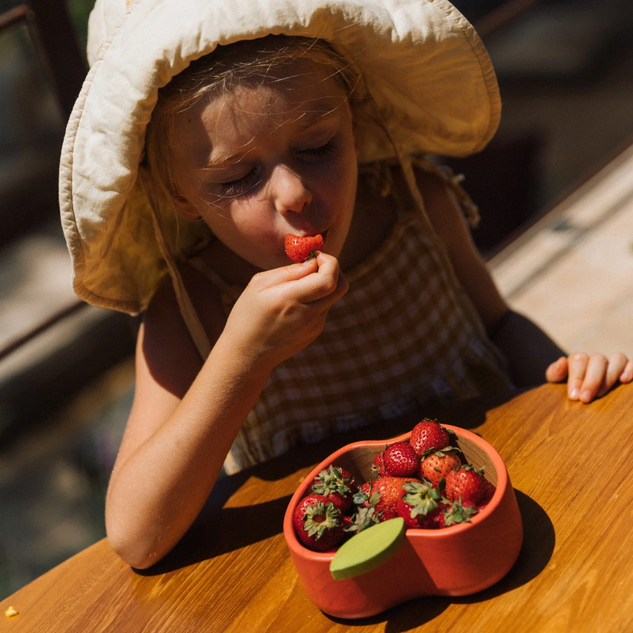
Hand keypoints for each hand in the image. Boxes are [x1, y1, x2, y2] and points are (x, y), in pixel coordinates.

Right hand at [221, 252, 347, 368]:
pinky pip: (324, 308)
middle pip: (341, 286)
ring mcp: (314, 326)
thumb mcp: (258, 285)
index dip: (329, 263)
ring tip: (299, 285)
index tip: (315, 256)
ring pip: (333, 296)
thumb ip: (288, 272)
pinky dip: (317, 298)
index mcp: (290, 299)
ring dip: (323, 284)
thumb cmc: (247, 315)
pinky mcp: (315, 332)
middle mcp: (307, 314)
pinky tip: (296, 302)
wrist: (247, 354)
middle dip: (333, 269)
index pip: (329, 279)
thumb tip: (313, 262)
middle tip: (316, 264)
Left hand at [546, 352, 632, 402]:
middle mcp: (597, 359)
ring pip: (617, 358)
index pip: (578, 360)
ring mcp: (614, 363)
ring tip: (601, 394)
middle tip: (585, 399)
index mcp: (579, 360)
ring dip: (609, 376)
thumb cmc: (570, 389)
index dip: (576, 377)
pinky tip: (625, 380)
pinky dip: (630, 368)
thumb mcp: (557, 381)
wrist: (581, 394)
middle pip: (598, 360)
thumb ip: (555, 372)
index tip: (574, 396)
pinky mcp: (628, 368)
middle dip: (591, 380)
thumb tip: (562, 361)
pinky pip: (632, 363)